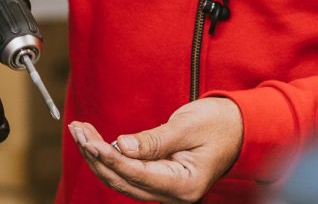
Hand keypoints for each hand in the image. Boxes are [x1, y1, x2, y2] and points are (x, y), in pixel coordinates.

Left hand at [68, 98, 243, 202]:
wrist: (240, 126)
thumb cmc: (219, 123)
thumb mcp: (186, 127)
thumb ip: (153, 140)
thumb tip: (120, 146)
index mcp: (184, 184)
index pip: (137, 174)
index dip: (110, 157)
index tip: (89, 141)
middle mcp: (173, 194)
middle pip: (123, 181)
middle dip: (96, 156)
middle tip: (77, 129)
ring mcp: (166, 188)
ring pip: (122, 178)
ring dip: (99, 156)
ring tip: (80, 131)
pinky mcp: (161, 178)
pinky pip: (130, 172)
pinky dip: (111, 156)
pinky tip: (95, 141)